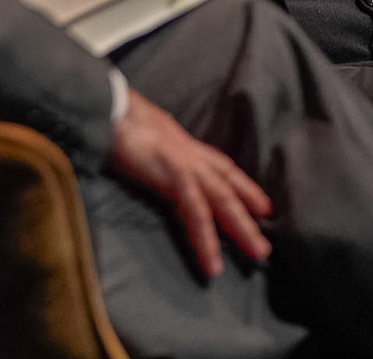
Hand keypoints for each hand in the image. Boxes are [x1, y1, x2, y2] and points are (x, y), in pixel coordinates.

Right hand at [107, 88, 272, 277]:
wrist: (108, 108)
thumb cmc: (119, 120)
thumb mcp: (145, 137)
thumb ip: (157, 151)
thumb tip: (155, 158)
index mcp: (184, 145)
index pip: (221, 167)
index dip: (242, 186)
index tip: (261, 205)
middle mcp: (191, 152)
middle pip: (227, 185)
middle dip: (247, 213)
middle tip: (264, 244)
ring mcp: (185, 162)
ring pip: (221, 200)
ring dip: (241, 228)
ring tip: (258, 253)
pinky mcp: (174, 174)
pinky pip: (195, 212)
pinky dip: (206, 238)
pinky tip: (213, 263)